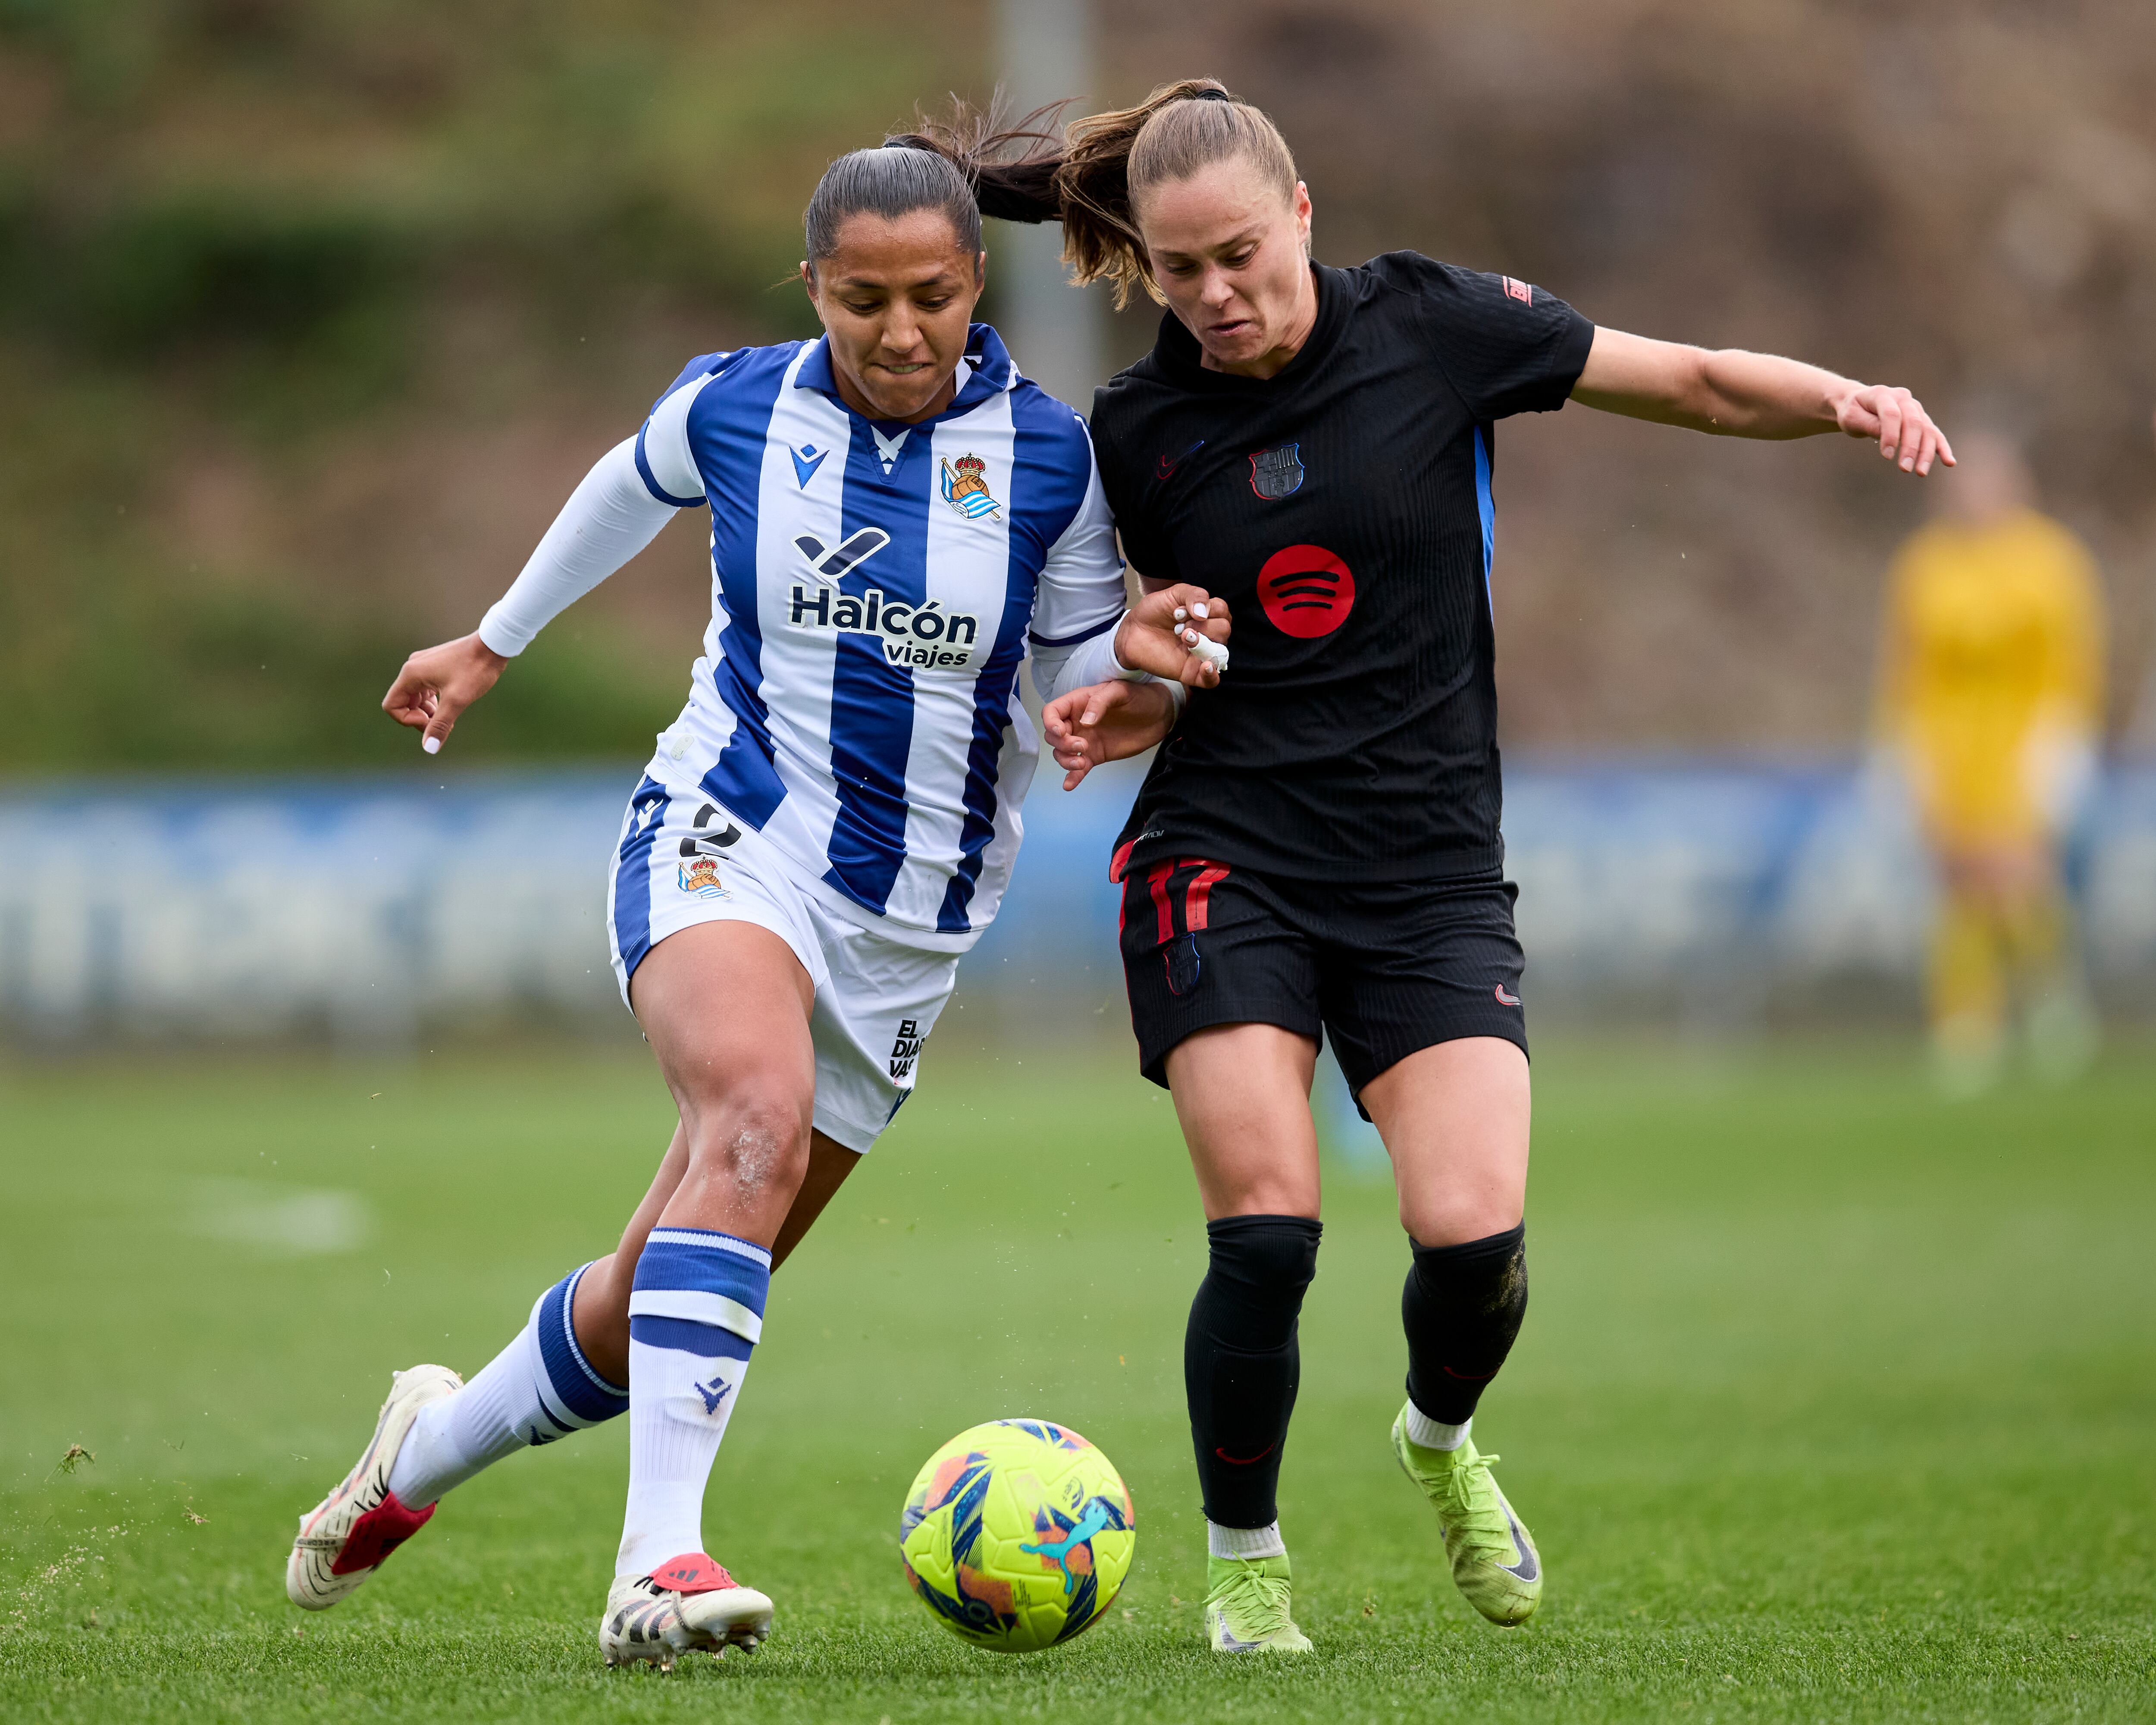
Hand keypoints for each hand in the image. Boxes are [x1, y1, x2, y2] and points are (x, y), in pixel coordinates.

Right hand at [382, 632, 506, 753]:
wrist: (493, 645)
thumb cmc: (475, 669)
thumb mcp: (457, 701)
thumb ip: (440, 725)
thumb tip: (429, 749)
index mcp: (411, 674)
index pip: (391, 705)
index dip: (407, 720)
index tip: (430, 722)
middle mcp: (412, 668)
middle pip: (403, 702)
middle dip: (419, 718)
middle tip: (442, 726)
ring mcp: (424, 666)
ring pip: (416, 697)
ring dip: (428, 712)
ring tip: (449, 720)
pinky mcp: (435, 666)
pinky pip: (426, 690)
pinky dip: (435, 702)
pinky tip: (451, 708)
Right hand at [1043, 680, 1180, 789]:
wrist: (1159, 715)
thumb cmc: (1140, 696)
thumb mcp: (1120, 691)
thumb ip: (1100, 702)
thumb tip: (1085, 721)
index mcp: (1078, 703)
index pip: (1051, 712)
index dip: (1050, 723)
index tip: (1062, 732)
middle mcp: (1077, 722)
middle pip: (1053, 736)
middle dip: (1062, 745)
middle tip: (1082, 746)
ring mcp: (1085, 740)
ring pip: (1062, 753)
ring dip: (1066, 761)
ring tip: (1082, 763)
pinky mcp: (1095, 756)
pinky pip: (1078, 768)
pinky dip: (1072, 777)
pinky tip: (1069, 785)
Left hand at [1112, 583, 1231, 686]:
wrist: (1132, 631)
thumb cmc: (1154, 612)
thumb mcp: (1174, 594)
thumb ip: (1194, 595)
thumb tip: (1204, 613)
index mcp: (1207, 615)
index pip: (1223, 610)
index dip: (1208, 607)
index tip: (1185, 609)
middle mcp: (1208, 635)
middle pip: (1224, 629)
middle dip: (1203, 624)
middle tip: (1180, 626)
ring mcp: (1200, 654)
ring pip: (1221, 651)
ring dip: (1203, 642)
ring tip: (1183, 637)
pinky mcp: (1190, 672)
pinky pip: (1211, 681)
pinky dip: (1212, 675)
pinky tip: (1205, 666)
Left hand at [1834, 384, 1953, 475]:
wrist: (1860, 404)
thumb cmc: (1853, 412)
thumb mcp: (1852, 418)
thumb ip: (1869, 425)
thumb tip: (1889, 438)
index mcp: (1883, 394)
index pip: (1891, 414)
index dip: (1890, 435)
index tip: (1886, 456)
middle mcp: (1903, 399)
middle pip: (1913, 422)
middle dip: (1910, 447)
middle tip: (1904, 469)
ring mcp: (1915, 409)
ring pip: (1926, 429)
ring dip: (1926, 452)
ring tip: (1921, 472)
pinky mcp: (1921, 420)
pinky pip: (1934, 434)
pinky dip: (1942, 447)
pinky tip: (1949, 462)